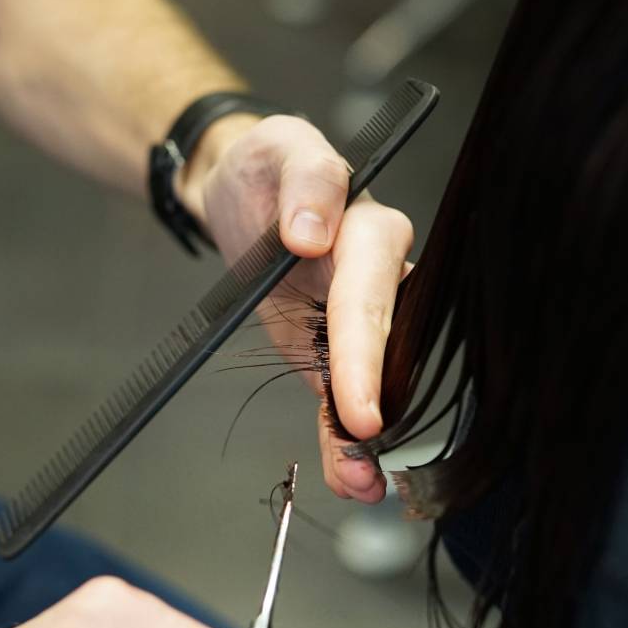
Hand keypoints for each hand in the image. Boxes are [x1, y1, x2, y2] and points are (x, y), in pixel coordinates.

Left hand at [179, 114, 412, 502]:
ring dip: (367, 436)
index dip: (364, 347)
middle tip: (366, 446)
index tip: (361, 401)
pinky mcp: (334, 350)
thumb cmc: (266, 165)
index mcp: (371, 230)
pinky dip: (344, 440)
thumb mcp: (281, 147)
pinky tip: (350, 476)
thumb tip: (313, 230)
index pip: (371, 292)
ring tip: (360, 480)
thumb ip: (307, 178)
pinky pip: (343, 398)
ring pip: (376, 380)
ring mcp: (360, 320)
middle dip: (377, 399)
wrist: (239, 191)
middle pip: (388, 344)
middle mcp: (379, 278)